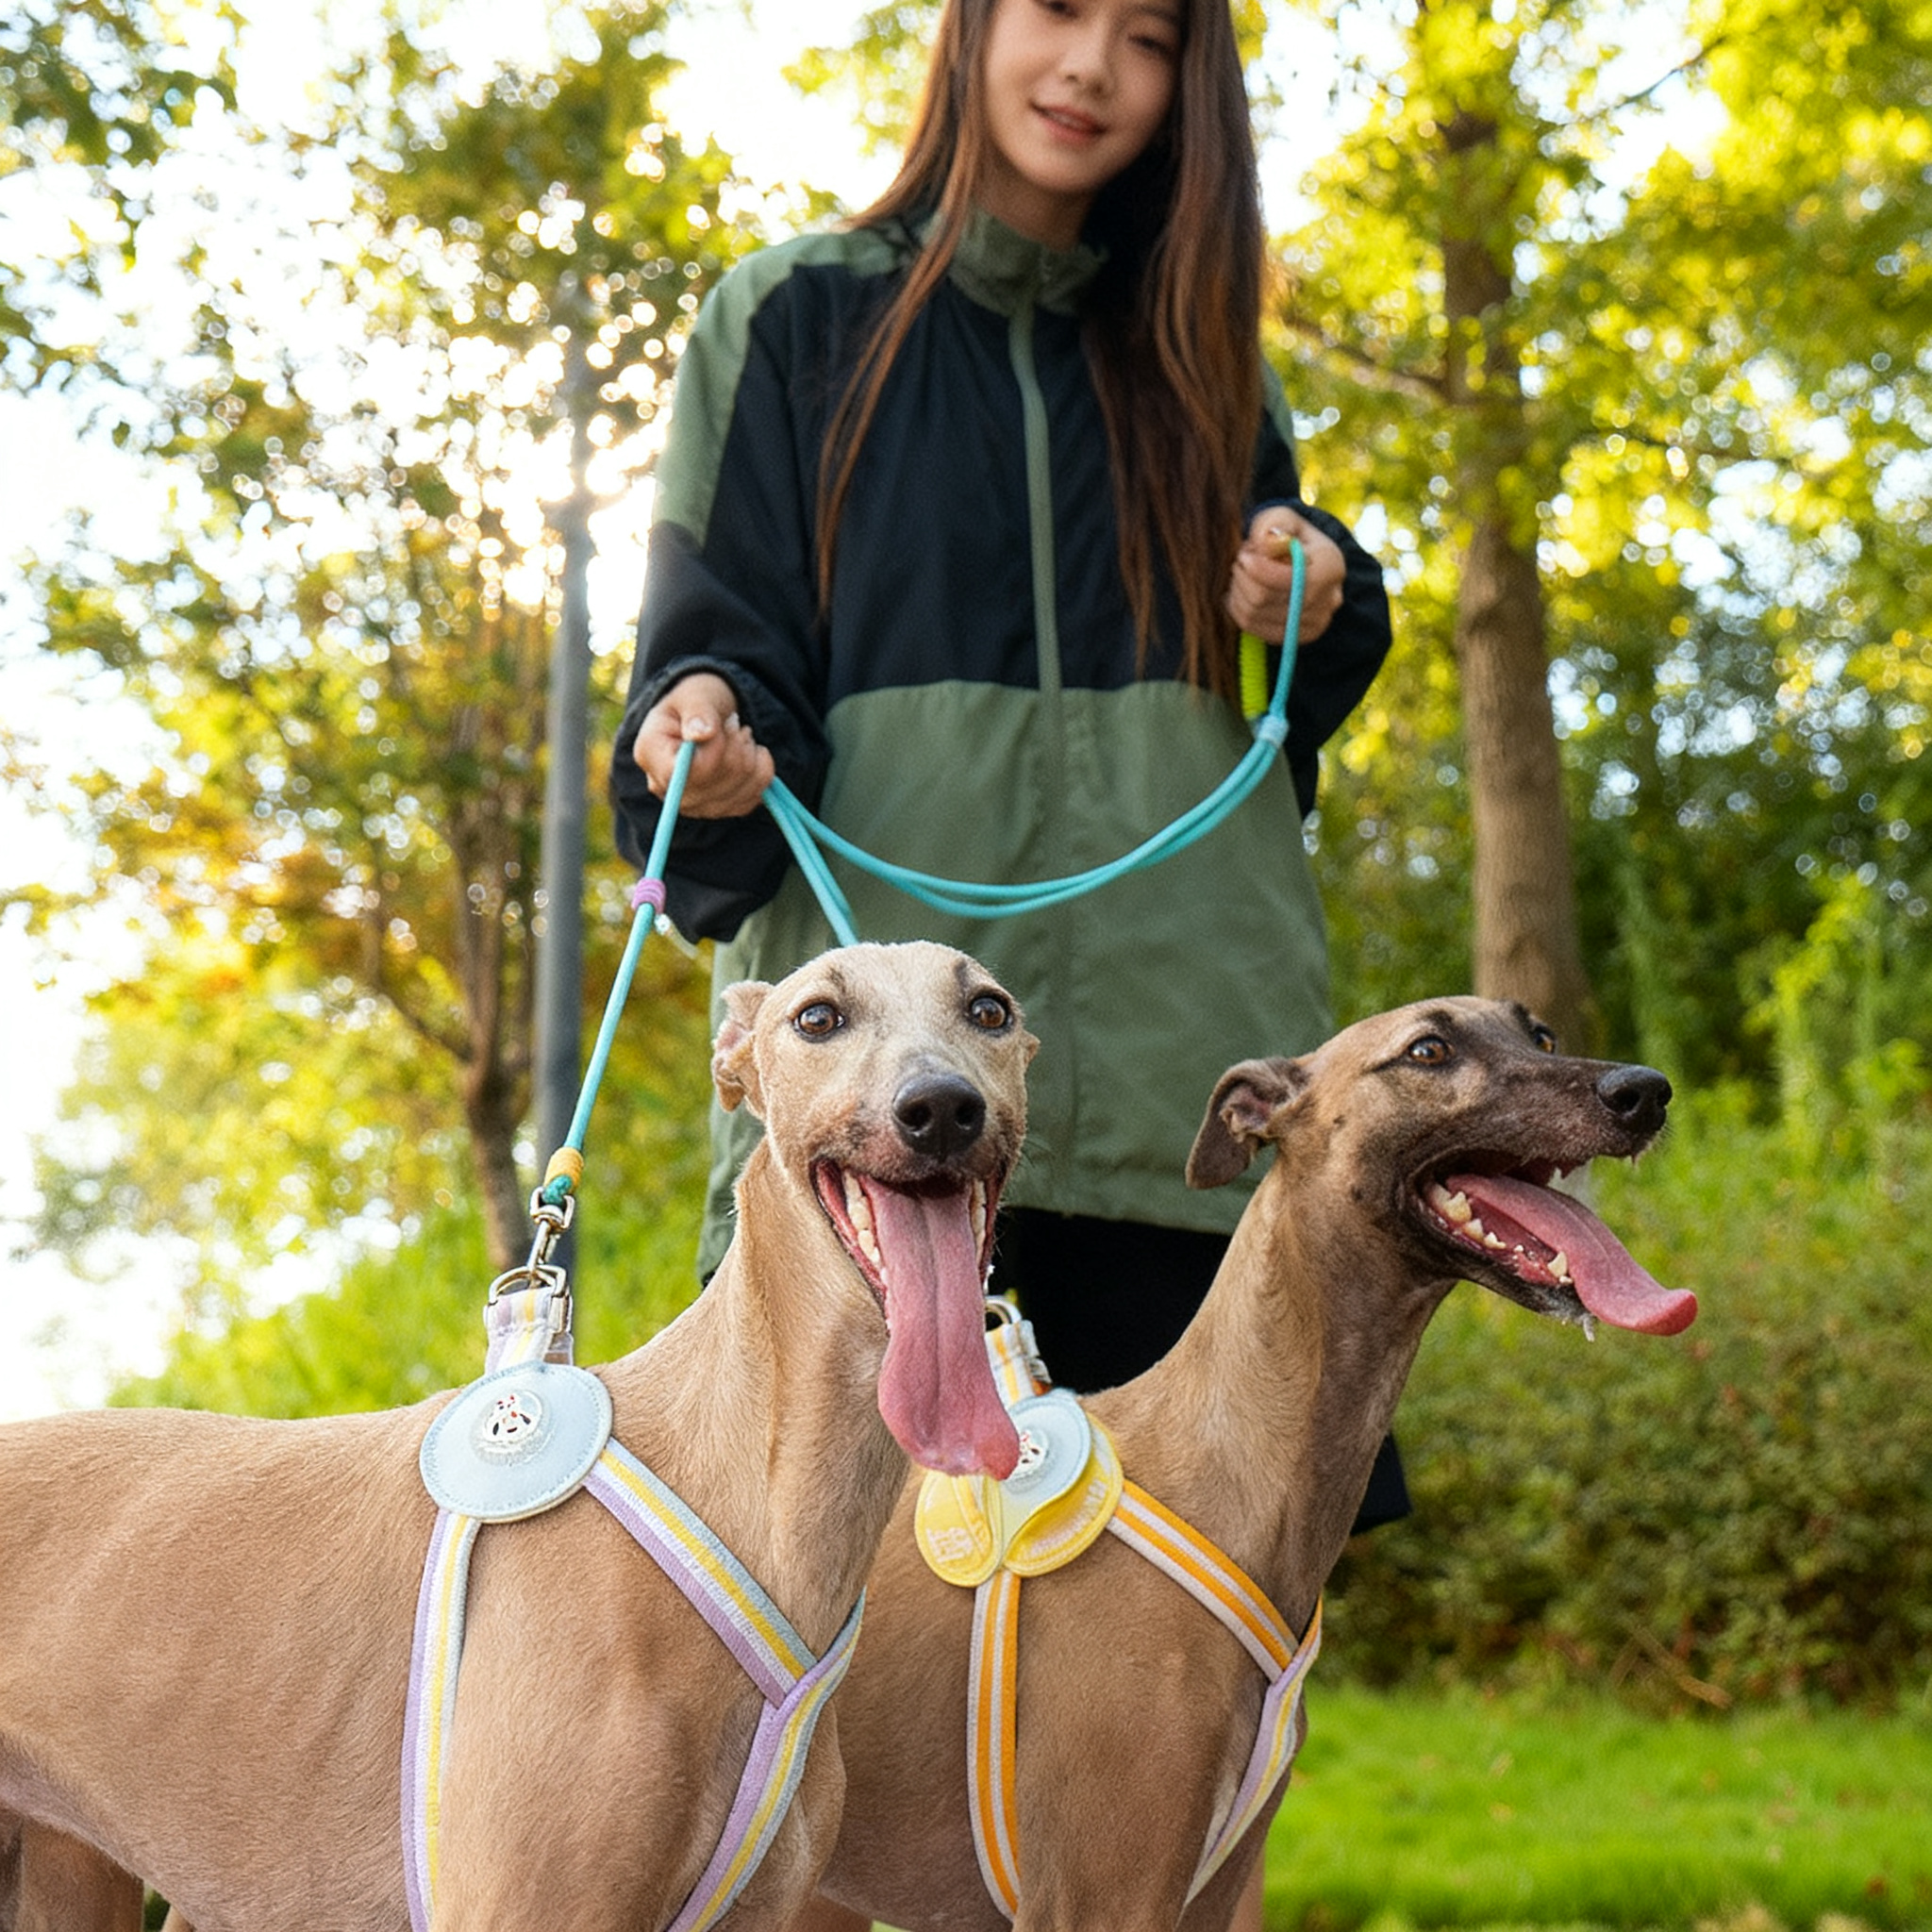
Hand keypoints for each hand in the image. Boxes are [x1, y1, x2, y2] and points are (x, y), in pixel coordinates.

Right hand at [633, 672, 774, 817]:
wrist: (705, 716)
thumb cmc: (696, 700)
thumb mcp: (695, 693)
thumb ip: (698, 711)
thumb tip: (702, 734)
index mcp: (651, 754)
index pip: (685, 772)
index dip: (716, 750)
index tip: (727, 722)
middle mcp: (666, 788)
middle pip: (715, 785)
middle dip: (737, 748)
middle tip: (735, 724)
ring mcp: (693, 805)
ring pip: (739, 791)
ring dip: (750, 756)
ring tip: (740, 736)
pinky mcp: (719, 810)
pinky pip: (753, 797)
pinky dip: (761, 771)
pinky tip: (749, 754)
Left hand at [1225, 507, 1345, 644]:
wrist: (1305, 560)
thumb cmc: (1290, 535)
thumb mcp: (1283, 517)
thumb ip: (1273, 524)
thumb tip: (1263, 544)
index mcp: (1330, 565)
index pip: (1285, 578)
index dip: (1256, 568)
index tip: (1244, 553)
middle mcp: (1328, 599)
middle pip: (1264, 599)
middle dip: (1243, 578)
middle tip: (1239, 562)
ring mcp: (1315, 623)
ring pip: (1255, 615)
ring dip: (1237, 592)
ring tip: (1240, 575)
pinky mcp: (1298, 638)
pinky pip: (1254, 629)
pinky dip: (1239, 609)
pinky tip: (1240, 592)